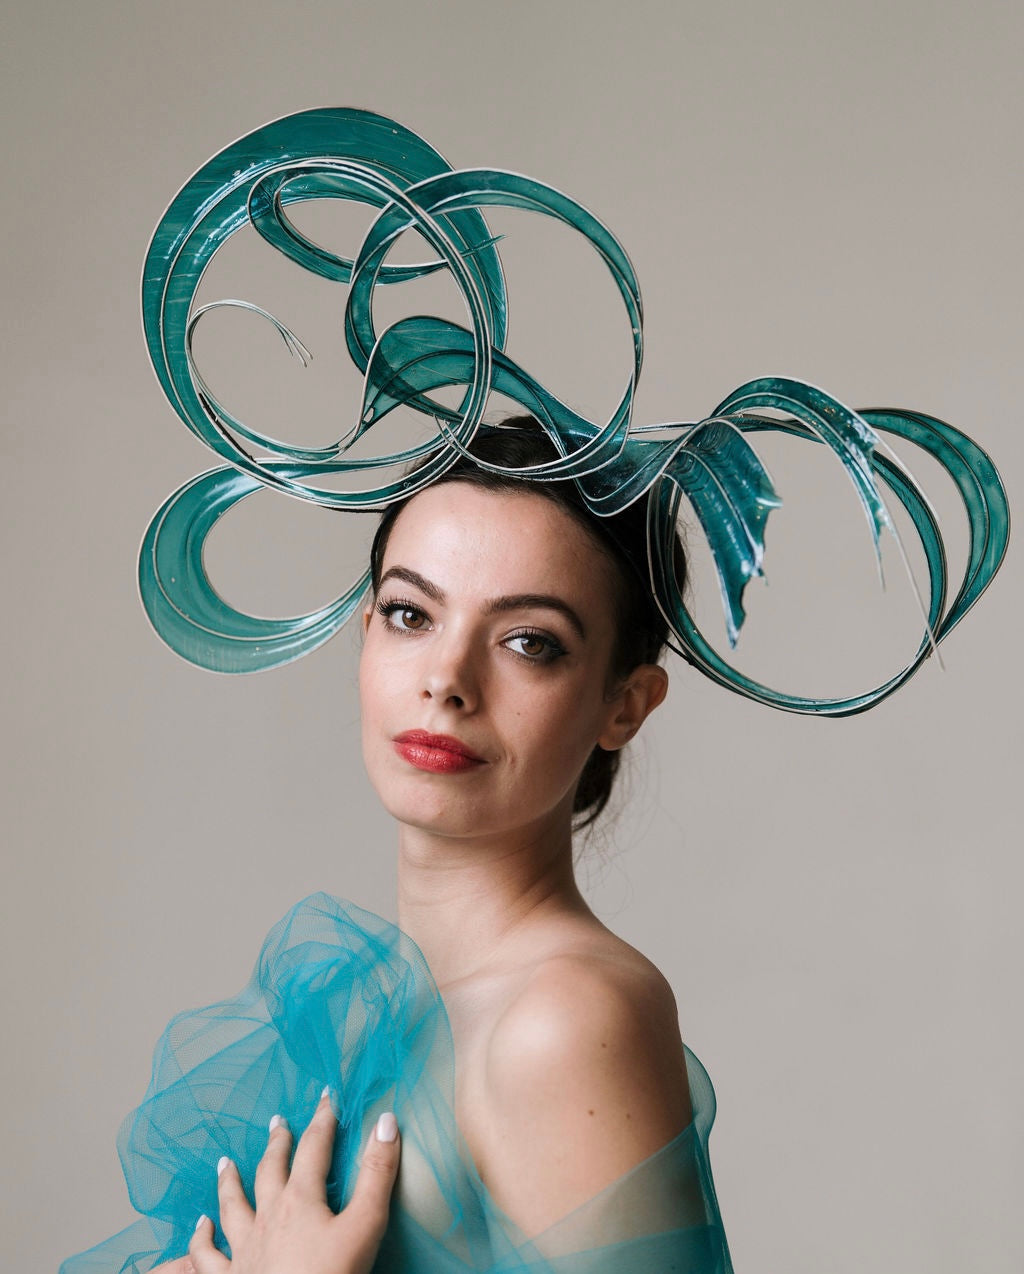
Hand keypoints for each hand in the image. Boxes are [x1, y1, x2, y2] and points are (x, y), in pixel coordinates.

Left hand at [177, 1092, 399, 1273]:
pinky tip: (199, 1226)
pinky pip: (207, 1256)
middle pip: (271, 1170)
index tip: (327, 1096)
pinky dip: (200, 1239)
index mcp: (301, 1199)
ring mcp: (244, 1248)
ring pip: (232, 1206)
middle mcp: (268, 1216)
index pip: (314, 1148)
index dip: (323, 1120)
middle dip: (277, 1144)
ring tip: (225, 1163)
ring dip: (229, 1182)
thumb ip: (377, 1174)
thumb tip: (386, 1121)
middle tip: (278, 1122)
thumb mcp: (365, 1225)